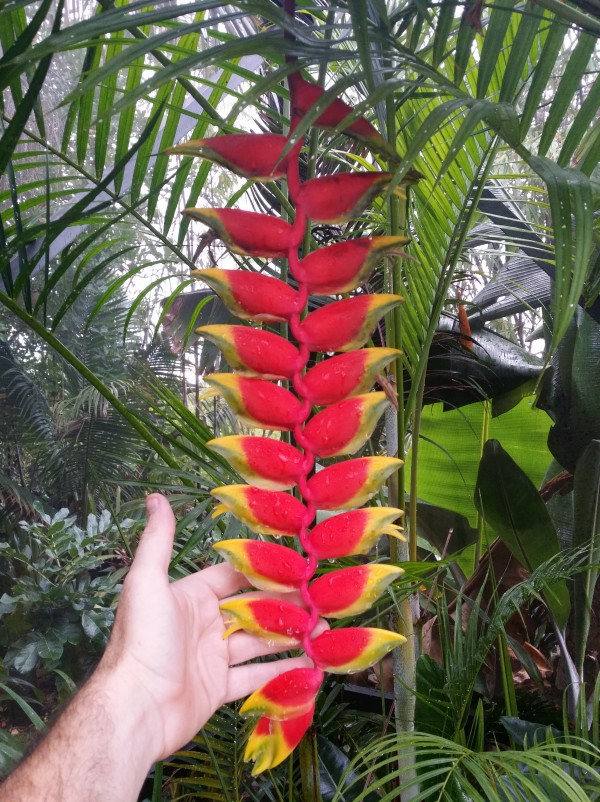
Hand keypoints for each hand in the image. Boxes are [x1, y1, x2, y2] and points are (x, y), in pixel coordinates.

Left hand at [99, 494, 312, 760]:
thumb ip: (159, 540)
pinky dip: (281, 672)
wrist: (136, 709)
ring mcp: (213, 657)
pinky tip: (307, 665)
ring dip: (290, 636)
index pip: (235, 576)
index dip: (265, 571)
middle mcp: (204, 624)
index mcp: (192, 596)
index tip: (297, 565)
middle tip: (319, 602)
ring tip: (323, 631)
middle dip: (286, 605)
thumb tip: (156, 497)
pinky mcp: (219, 689)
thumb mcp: (147, 582)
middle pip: (253, 608)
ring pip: (259, 642)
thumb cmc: (142, 641)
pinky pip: (255, 677)